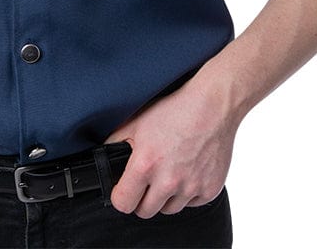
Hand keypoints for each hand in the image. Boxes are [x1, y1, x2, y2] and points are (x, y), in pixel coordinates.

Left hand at [105, 73, 237, 218]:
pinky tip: (188, 170)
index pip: (123, 204)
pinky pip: (192, 203)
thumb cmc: (176, 109)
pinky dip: (188, 192)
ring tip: (169, 171)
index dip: (121, 197)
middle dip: (142, 198)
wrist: (212, 105)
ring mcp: (191, 187)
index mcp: (145, 165)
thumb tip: (104, 155)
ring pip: (169, 209)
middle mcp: (168, 181)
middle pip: (146, 212)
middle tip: (147, 180)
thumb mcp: (137, 121)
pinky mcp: (210, 189)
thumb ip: (116, 142)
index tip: (124, 190)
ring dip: (166, 197)